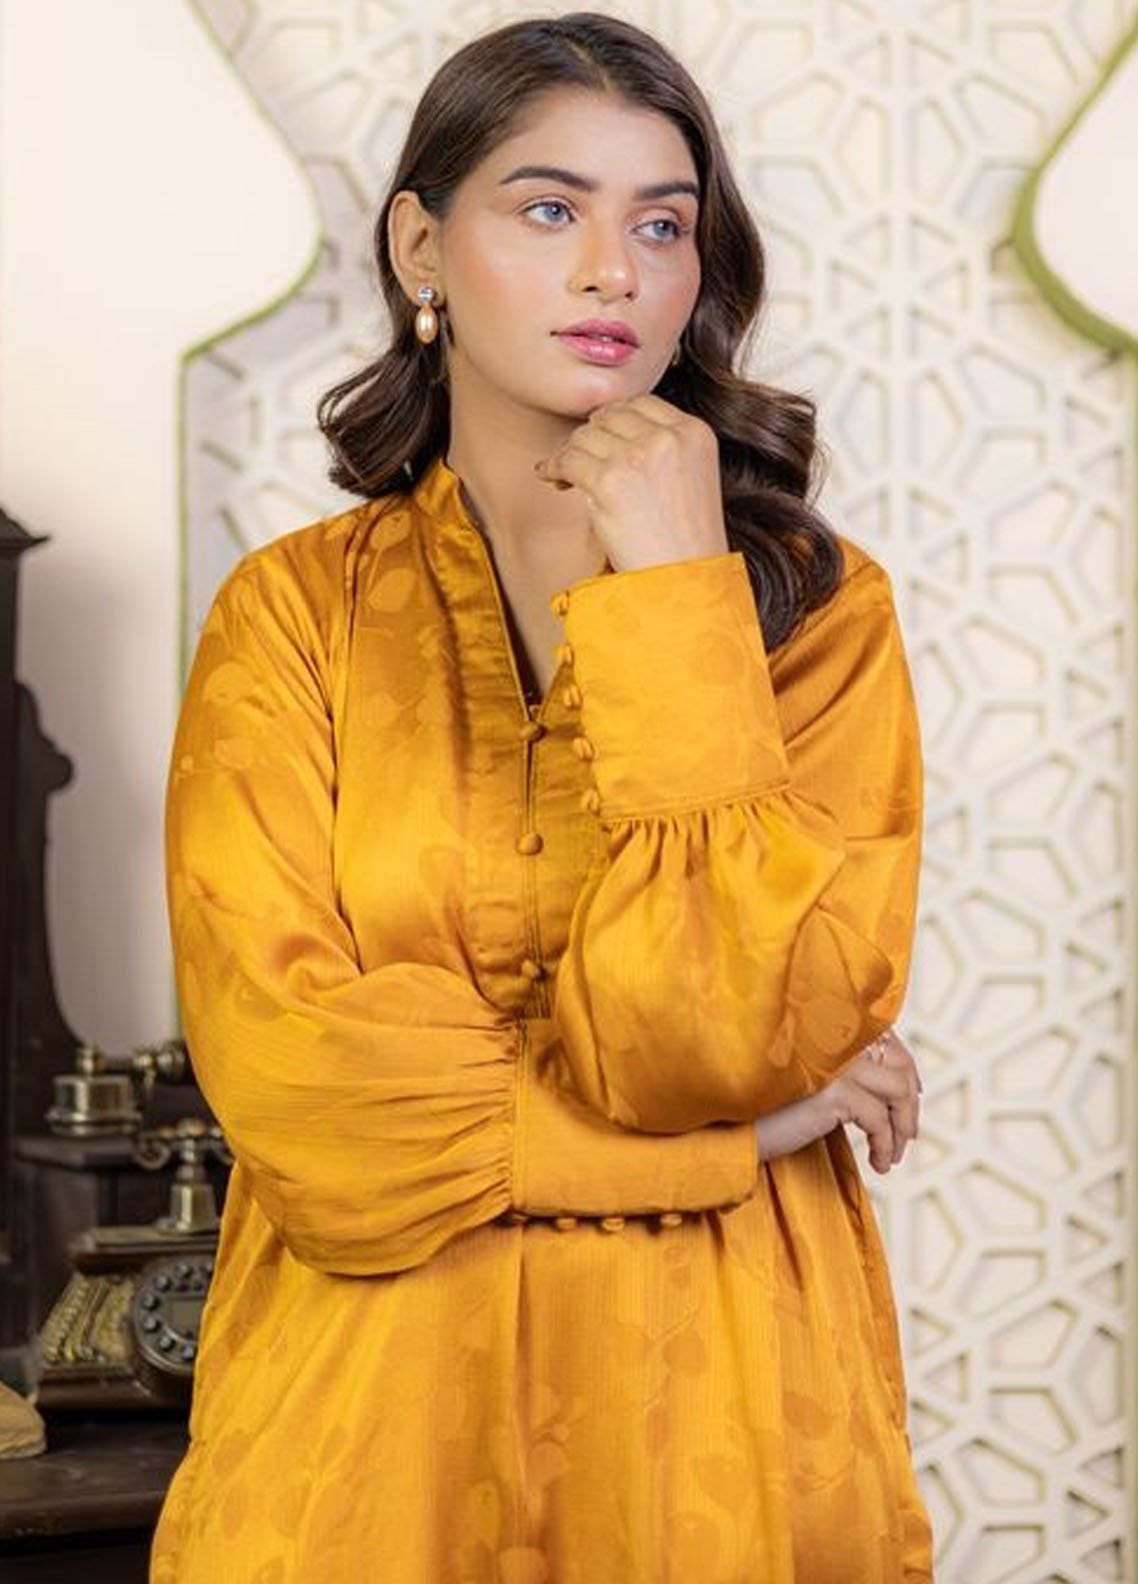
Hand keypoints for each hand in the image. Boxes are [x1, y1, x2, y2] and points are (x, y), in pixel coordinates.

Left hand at [534, 394, 728, 571]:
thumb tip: (606, 426)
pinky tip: (551, 478)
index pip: (641, 403)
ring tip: (566, 476)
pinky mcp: (610, 480)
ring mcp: (638, 456)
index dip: (615, 420)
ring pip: (585, 436)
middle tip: (580, 461)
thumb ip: (662, 447)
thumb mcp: (691, 478)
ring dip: (570, 454)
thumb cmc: (684, 541)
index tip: (602, 440)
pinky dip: (553, 468)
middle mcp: (668, 437)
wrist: (683, 580)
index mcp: (695, 432)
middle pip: (610, 416)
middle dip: (591, 437)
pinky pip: (567, 460)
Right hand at [755, 1028, 921, 1174]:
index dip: (907, 1070)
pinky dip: (884, 1145)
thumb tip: (899, 1088)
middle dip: (909, 1106)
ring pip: (899, 1092)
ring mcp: (837, 1062)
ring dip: (901, 1129)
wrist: (731, 1124)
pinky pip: (879, 1120)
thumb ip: (845, 1070)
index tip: (910, 1100)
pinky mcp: (834, 1091)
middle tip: (905, 1137)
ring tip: (891, 1155)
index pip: (888, 1039)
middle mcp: (837, 1037)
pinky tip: (877, 1163)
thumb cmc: (767, 1106)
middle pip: (901, 1065)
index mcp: (831, 1028)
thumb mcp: (813, 1080)